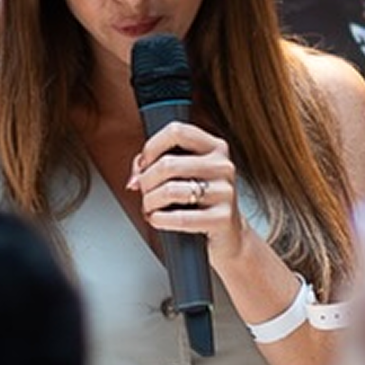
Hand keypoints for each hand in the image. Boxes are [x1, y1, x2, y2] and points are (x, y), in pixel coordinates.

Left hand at [127, 120, 242, 254]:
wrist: (228, 233)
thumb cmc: (200, 199)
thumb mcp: (184, 174)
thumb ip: (155, 164)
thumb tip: (136, 177)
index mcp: (214, 147)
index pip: (177, 131)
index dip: (152, 147)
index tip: (145, 163)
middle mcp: (222, 166)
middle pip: (168, 164)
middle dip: (146, 181)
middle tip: (143, 191)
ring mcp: (224, 192)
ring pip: (170, 190)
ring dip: (150, 202)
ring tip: (149, 207)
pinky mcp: (222, 218)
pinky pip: (180, 218)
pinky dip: (159, 219)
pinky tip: (157, 219)